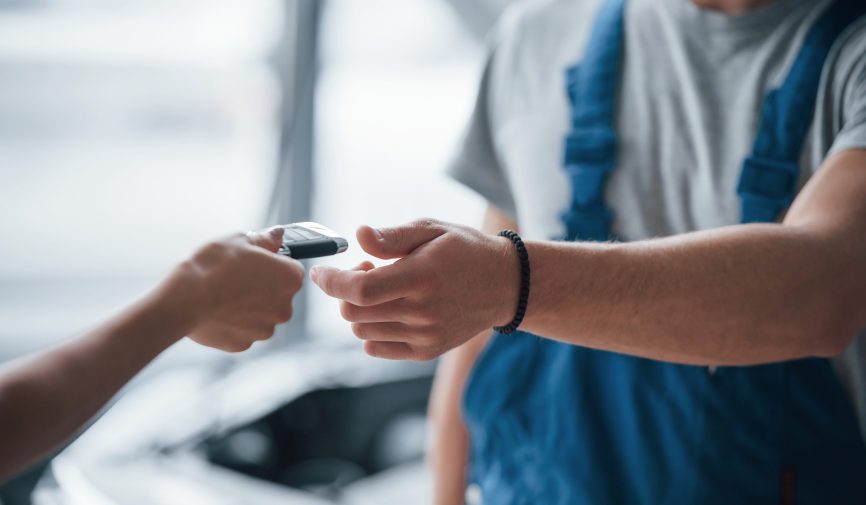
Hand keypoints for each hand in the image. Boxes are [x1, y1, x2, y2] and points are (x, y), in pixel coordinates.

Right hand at [158, 227, 303, 351]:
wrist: (184, 299)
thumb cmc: (213, 266)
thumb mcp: (240, 240)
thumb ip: (266, 240)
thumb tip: (278, 236)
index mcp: (290, 279)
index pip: (291, 269)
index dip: (273, 264)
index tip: (256, 263)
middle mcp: (285, 308)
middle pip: (278, 295)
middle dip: (263, 288)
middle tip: (236, 279)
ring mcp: (265, 329)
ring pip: (261, 315)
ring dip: (249, 307)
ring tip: (223, 295)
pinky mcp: (245, 343)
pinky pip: (244, 330)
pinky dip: (234, 323)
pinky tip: (217, 311)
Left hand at [310, 219, 518, 359]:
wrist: (505, 285)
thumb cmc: (464, 250)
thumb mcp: (432, 230)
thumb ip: (393, 236)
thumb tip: (359, 234)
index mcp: (422, 276)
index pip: (361, 289)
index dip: (332, 281)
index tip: (321, 272)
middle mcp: (423, 311)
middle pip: (354, 313)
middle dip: (346, 290)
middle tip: (367, 269)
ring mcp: (425, 336)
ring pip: (362, 331)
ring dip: (360, 308)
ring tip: (384, 287)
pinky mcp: (426, 350)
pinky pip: (376, 347)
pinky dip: (371, 329)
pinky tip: (390, 308)